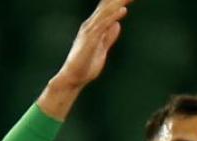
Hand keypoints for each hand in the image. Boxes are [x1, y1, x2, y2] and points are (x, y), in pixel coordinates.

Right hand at [37, 0, 134, 119]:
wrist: (73, 78)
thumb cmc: (85, 65)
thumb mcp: (102, 48)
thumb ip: (108, 36)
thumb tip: (117, 25)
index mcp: (93, 27)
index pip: (107, 10)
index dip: (118, 2)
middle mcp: (90, 25)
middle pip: (107, 6)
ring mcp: (90, 31)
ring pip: (106, 12)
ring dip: (118, 3)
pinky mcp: (90, 39)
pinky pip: (103, 24)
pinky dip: (113, 16)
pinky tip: (123, 10)